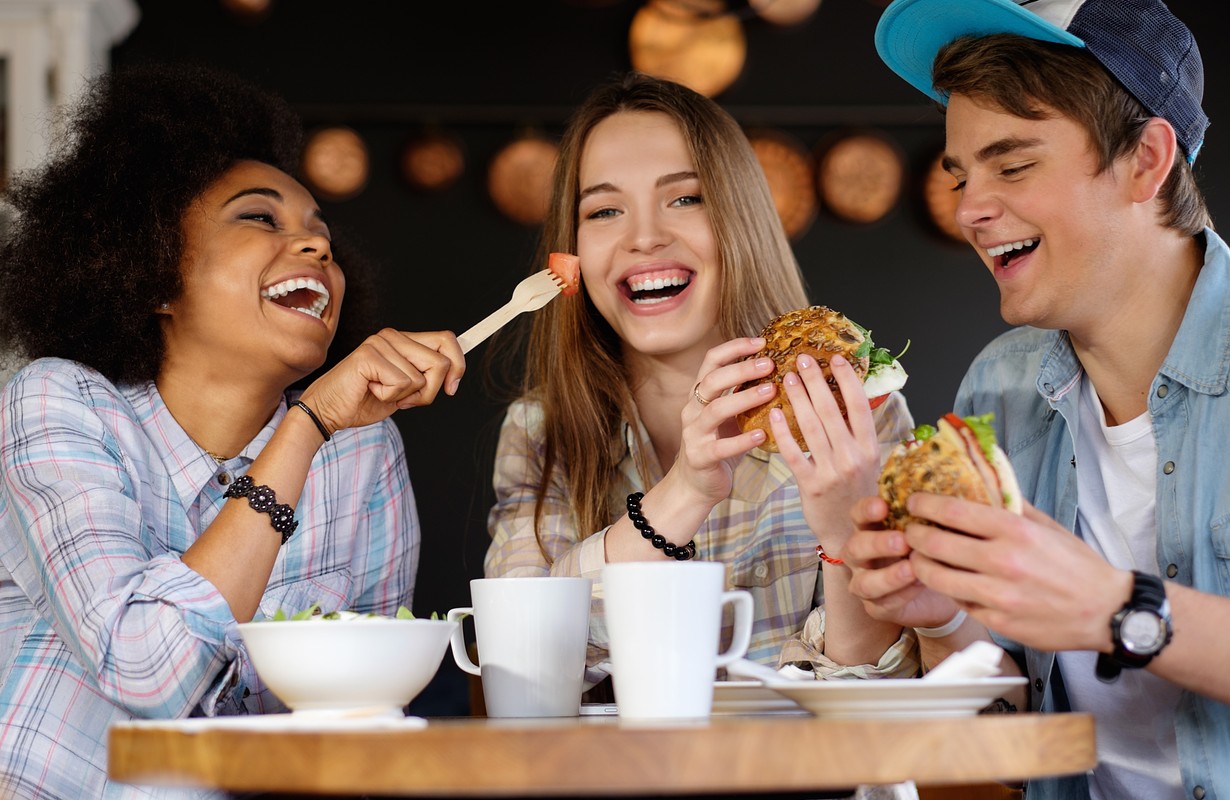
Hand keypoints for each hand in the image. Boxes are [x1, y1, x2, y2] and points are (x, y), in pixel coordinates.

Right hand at [298, 328, 464, 434]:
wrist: (329, 412)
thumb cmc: (364, 401)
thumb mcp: (405, 390)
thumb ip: (426, 377)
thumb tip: (454, 374)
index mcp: (403, 340)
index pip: (446, 339)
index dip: (459, 363)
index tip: (453, 387)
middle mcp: (393, 336)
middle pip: (441, 362)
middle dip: (431, 391)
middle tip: (408, 400)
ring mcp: (380, 342)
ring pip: (423, 377)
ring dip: (407, 396)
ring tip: (383, 393)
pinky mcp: (369, 355)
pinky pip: (402, 383)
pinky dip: (390, 397)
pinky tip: (371, 390)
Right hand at [673, 337, 775, 504]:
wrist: (696, 485)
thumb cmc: (719, 445)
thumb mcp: (731, 416)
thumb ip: (745, 395)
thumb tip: (781, 371)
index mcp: (700, 395)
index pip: (711, 361)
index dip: (734, 347)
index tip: (761, 341)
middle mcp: (693, 410)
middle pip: (712, 380)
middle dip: (742, 369)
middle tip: (770, 364)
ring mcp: (694, 434)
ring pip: (716, 410)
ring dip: (745, 398)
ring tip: (771, 392)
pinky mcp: (700, 458)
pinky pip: (721, 447)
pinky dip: (742, 440)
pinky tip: (763, 435)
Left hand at [769, 353, 880, 554]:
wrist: (850, 535)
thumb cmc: (858, 494)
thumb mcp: (869, 462)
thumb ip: (861, 433)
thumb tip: (854, 396)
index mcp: (870, 447)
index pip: (860, 406)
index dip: (848, 380)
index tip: (836, 358)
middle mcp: (853, 457)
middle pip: (832, 411)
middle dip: (816, 381)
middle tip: (802, 358)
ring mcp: (832, 471)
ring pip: (811, 427)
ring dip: (798, 399)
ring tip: (787, 377)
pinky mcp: (810, 485)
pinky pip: (794, 453)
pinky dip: (782, 432)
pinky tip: (773, 413)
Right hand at [842, 496, 962, 628]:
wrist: (944, 585)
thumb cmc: (934, 548)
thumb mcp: (933, 529)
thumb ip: (930, 514)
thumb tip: (946, 494)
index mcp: (870, 529)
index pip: (858, 515)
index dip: (866, 510)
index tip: (882, 505)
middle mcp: (861, 555)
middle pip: (855, 547)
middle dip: (877, 543)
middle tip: (903, 540)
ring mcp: (864, 582)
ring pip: (864, 582)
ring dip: (887, 576)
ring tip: (912, 568)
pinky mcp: (876, 607)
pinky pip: (881, 603)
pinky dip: (901, 595)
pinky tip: (920, 586)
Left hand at [901, 493, 1128, 652]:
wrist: (1106, 611)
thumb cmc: (1077, 565)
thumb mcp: (1047, 526)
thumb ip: (1012, 505)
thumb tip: (983, 481)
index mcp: (1015, 531)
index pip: (953, 511)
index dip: (924, 505)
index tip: (914, 502)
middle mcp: (1003, 562)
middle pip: (935, 544)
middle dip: (914, 535)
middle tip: (910, 531)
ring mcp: (998, 595)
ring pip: (936, 576)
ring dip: (920, 564)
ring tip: (919, 557)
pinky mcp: (997, 620)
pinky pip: (957, 601)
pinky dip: (948, 589)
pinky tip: (948, 580)